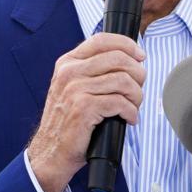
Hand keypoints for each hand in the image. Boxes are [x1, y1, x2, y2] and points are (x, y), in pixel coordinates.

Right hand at [27, 33, 145, 191]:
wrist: (51, 151)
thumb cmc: (68, 121)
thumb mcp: (74, 87)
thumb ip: (93, 71)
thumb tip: (129, 60)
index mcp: (68, 63)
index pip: (102, 40)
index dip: (127, 45)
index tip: (140, 56)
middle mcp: (69, 72)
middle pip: (118, 58)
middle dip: (138, 73)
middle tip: (138, 90)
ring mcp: (75, 89)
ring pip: (123, 80)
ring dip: (136, 96)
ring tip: (133, 107)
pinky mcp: (83, 108)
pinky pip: (120, 102)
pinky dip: (131, 112)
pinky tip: (129, 119)